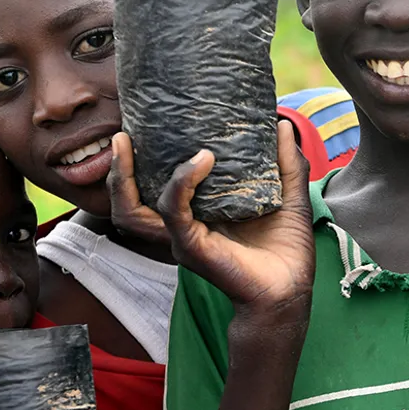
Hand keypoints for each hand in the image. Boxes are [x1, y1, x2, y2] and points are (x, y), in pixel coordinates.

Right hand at [108, 121, 315, 317]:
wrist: (291, 286)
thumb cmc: (287, 246)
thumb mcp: (288, 192)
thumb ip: (284, 159)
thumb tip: (280, 122)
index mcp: (198, 210)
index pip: (155, 184)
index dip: (141, 160)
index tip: (144, 126)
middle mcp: (183, 224)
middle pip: (129, 201)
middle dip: (117, 170)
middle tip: (122, 136)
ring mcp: (183, 236)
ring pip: (133, 209)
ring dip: (125, 175)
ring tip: (129, 143)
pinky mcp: (192, 246)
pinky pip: (173, 212)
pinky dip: (182, 182)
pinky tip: (201, 160)